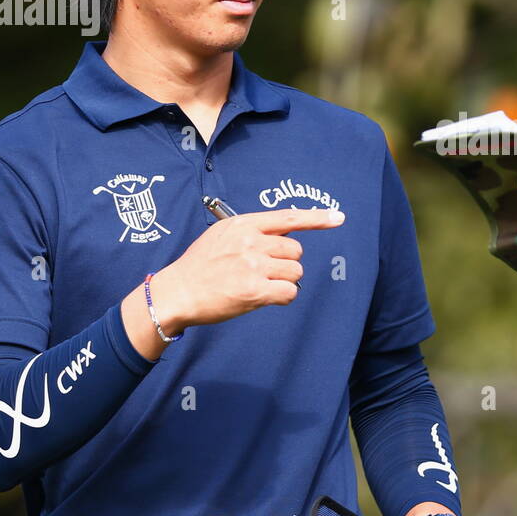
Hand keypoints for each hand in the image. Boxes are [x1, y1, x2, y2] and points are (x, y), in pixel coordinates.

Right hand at [151, 208, 343, 333]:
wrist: (177, 292)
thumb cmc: (200, 266)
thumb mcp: (222, 235)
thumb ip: (252, 232)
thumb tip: (284, 235)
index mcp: (244, 224)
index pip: (288, 218)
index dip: (317, 218)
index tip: (338, 217)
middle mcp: (251, 242)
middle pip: (296, 251)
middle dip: (287, 263)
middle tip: (265, 272)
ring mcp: (253, 266)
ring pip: (295, 272)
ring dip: (284, 281)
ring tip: (260, 285)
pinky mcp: (255, 291)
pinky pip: (289, 292)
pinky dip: (283, 297)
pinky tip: (266, 298)